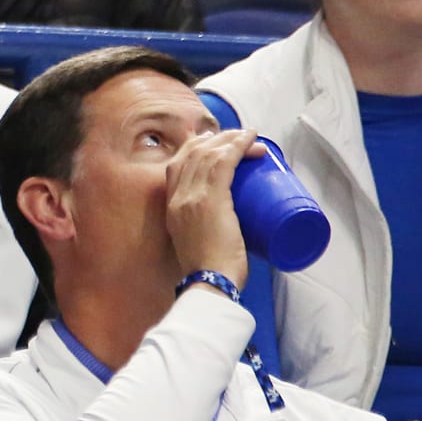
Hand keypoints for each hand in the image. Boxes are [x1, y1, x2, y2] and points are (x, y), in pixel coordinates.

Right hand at [164, 128, 261, 292]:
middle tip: (237, 136)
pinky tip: (250, 140)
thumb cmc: (209, 272)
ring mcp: (192, 197)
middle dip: (216, 139)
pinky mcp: (211, 200)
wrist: (208, 284)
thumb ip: (203, 229)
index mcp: (171, 207)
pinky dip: (237, 146)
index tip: (213, 141)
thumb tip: (227, 225)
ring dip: (231, 140)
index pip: (176, 165)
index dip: (194, 147)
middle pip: (192, 154)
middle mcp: (177, 197)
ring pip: (209, 154)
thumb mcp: (195, 242)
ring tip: (249, 136)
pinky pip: (224, 162)